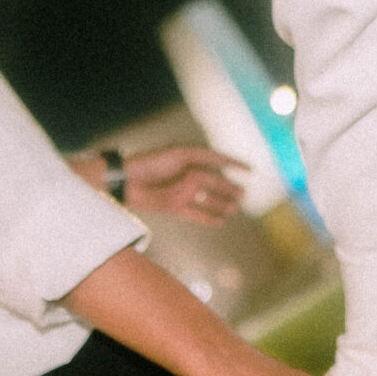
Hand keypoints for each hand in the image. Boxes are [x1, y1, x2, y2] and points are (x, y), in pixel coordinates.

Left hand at [121, 145, 249, 225]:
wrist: (127, 181)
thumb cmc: (151, 162)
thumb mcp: (180, 153)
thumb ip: (203, 158)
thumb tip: (222, 163)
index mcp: (190, 158)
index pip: (217, 160)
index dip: (233, 164)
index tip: (250, 170)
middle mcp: (188, 175)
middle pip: (215, 183)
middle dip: (229, 188)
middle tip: (244, 195)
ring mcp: (182, 192)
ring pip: (208, 200)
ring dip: (222, 204)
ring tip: (235, 209)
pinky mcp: (175, 207)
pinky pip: (196, 214)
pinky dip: (208, 218)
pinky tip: (221, 222)